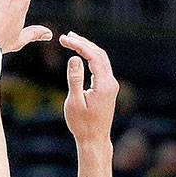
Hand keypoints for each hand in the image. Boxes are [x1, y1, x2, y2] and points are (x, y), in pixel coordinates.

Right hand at [60, 32, 118, 147]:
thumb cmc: (82, 124)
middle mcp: (111, 82)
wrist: (94, 140)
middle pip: (100, 55)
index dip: (79, 45)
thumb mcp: (74, 102)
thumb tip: (74, 58)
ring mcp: (111, 86)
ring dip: (88, 49)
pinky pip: (100, 68)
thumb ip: (74, 79)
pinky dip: (90, 59)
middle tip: (66, 36)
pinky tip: (81, 55)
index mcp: (104, 84)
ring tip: (72, 41)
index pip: (94, 56)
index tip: (64, 40)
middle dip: (83, 43)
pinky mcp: (107, 89)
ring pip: (101, 60)